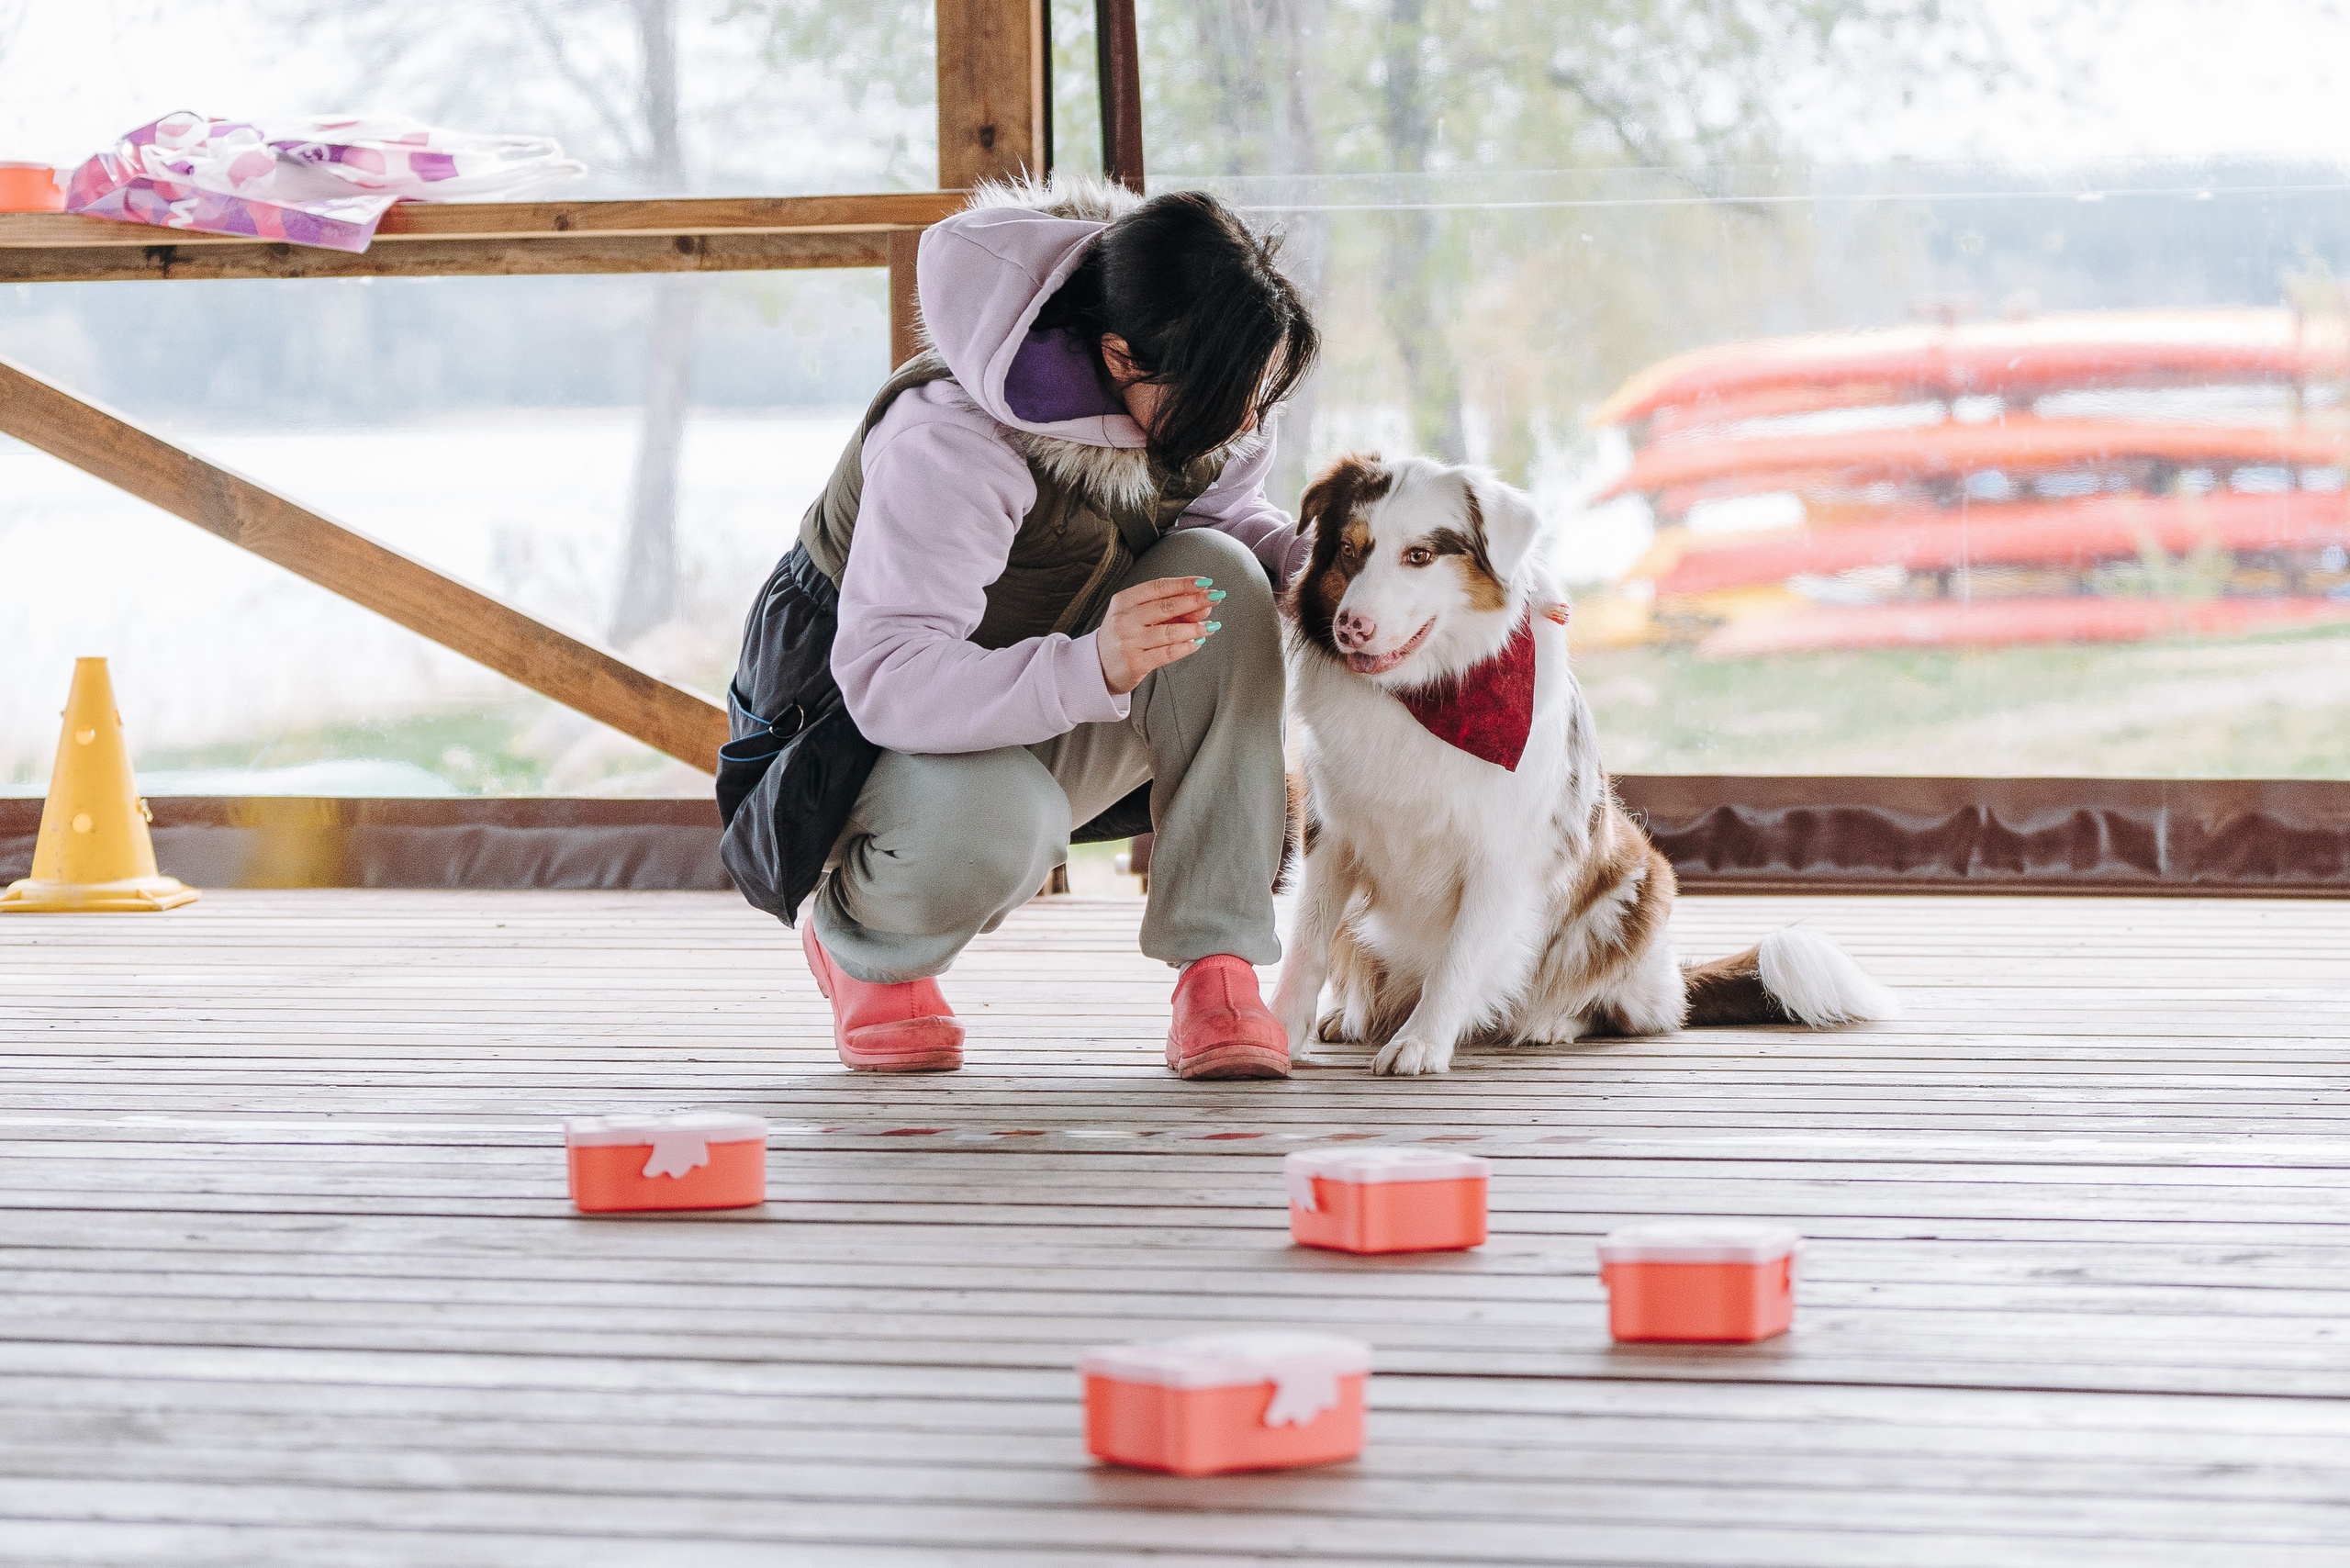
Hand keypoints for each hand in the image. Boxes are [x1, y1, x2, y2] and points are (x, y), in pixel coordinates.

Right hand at [1095, 575, 1222, 695]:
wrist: (1099, 666)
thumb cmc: (1125, 636)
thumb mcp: (1140, 617)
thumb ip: (1169, 610)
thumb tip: (1204, 605)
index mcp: (1123, 601)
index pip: (1158, 587)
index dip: (1184, 584)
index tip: (1206, 582)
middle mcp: (1124, 619)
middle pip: (1165, 606)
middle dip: (1194, 601)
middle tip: (1216, 598)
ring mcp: (1128, 642)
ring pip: (1169, 631)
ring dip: (1194, 627)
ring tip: (1212, 625)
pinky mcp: (1134, 663)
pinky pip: (1166, 653)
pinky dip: (1185, 647)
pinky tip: (1198, 642)